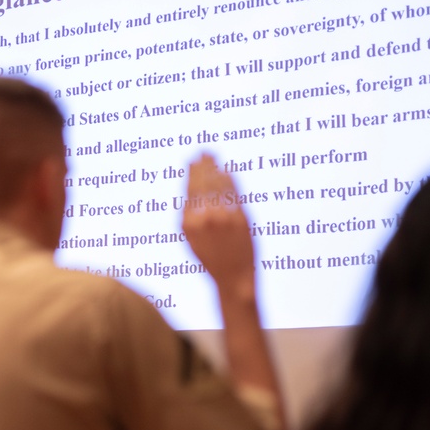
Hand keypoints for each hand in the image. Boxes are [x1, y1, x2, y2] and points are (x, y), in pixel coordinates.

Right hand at [182, 153, 254, 291]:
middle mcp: (204, 217)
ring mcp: (223, 216)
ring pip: (218, 184)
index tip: (193, 159)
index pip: (190, 189)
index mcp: (189, 223)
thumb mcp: (192, 240)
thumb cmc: (212, 260)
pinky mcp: (240, 218)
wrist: (233, 277)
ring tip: (213, 156)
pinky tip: (227, 170)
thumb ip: (190, 216)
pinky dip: (230, 178)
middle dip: (203, 165)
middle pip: (203, 183)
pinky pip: (234, 192)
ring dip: (215, 168)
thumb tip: (189, 189)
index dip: (192, 172)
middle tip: (204, 151)